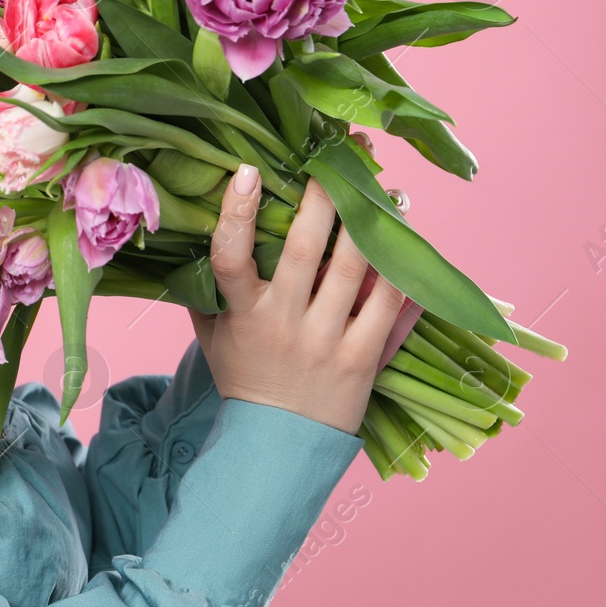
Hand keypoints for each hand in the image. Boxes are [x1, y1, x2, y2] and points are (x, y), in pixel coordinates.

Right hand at [186, 162, 407, 433]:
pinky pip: (390, 307)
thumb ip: (207, 289)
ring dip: (371, 225)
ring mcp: (327, 342)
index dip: (237, 212)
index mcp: (244, 314)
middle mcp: (285, 324)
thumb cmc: (244, 378)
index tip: (247, 171)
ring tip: (384, 191)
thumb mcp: (212, 336)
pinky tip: (409, 244)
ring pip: (354, 270)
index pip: (231, 257)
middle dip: (324, 199)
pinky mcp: (363, 359)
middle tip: (337, 162)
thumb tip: (195, 232)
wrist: (278, 444)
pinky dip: (402, 274)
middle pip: (307, 250)